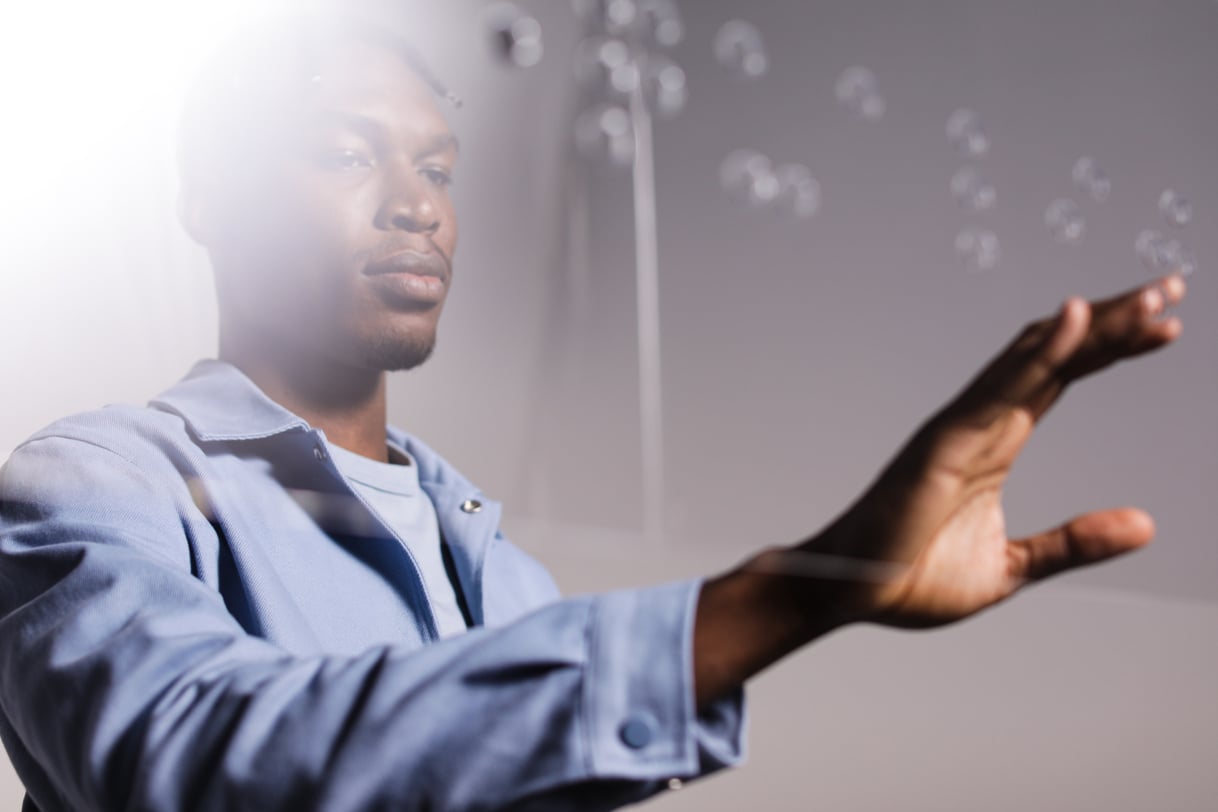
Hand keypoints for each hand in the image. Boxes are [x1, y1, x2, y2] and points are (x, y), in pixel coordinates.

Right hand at [794, 273, 1187, 628]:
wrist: (852, 593)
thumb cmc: (914, 577)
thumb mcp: (1015, 565)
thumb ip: (1075, 542)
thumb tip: (1147, 524)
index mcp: (997, 443)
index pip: (1062, 377)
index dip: (1111, 346)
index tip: (1167, 324)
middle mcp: (982, 422)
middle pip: (1057, 353)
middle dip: (1115, 319)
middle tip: (1172, 286)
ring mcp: (963, 427)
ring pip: (1036, 358)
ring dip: (1095, 324)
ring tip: (1153, 295)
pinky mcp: (945, 442)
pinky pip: (1000, 388)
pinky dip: (1041, 351)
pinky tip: (1078, 318)